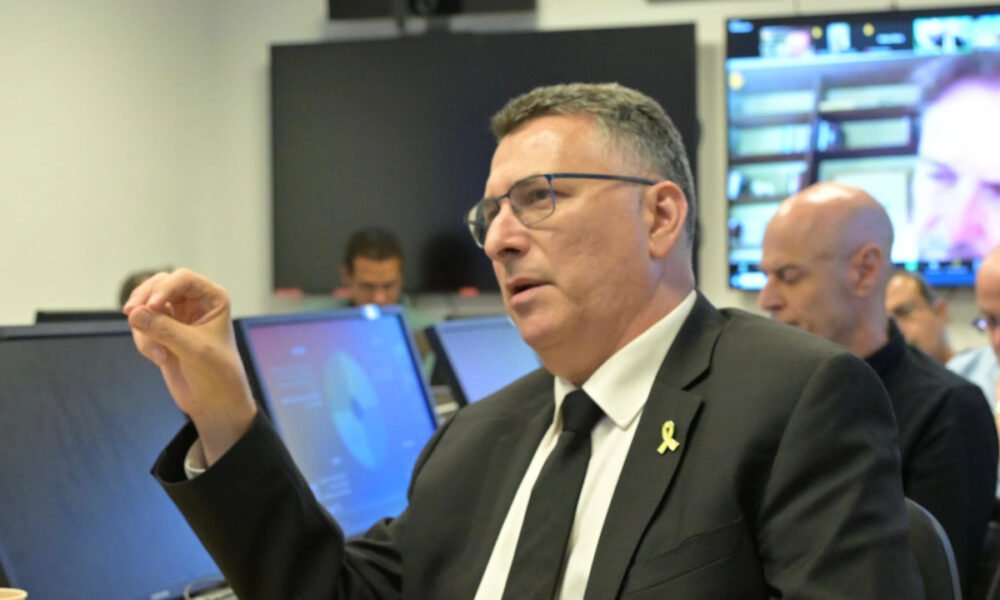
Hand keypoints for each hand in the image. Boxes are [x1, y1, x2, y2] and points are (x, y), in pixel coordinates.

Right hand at [124, 268, 256, 465]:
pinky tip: (159, 358)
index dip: (164, 288)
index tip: (152, 306)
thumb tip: (133, 313)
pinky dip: (144, 341)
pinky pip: (141, 326)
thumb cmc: (217, 373)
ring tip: (157, 353)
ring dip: (144, 327)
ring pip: (146, 306)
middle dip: (144, 299)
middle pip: (159, 285)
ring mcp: (177, 318)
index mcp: (212, 298)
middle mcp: (194, 303)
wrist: (214, 403)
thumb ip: (164, 329)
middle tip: (131, 313)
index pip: (183, 278)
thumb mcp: (194, 349)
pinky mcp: (162, 333)